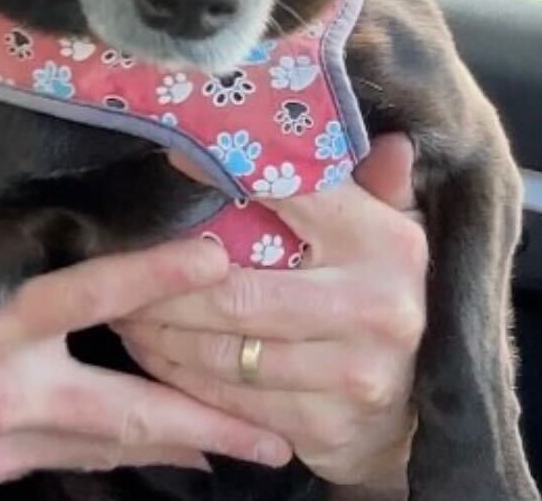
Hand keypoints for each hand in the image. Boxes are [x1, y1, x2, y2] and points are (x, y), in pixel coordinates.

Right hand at [0, 241, 292, 495]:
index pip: (85, 292)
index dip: (152, 277)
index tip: (216, 259)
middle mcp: (8, 386)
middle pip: (122, 408)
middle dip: (202, 418)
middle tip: (276, 430)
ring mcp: (6, 444)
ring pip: (110, 447)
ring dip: (181, 445)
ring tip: (257, 449)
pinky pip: (76, 464)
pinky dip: (126, 457)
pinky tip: (173, 457)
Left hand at [112, 134, 425, 487]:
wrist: (425, 400)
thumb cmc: (383, 288)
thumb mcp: (387, 222)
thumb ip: (362, 173)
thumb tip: (330, 114)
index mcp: (384, 242)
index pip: (290, 195)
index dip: (223, 176)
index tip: (172, 162)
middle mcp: (374, 309)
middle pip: (236, 293)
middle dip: (162, 284)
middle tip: (116, 264)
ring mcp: (352, 376)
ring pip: (224, 353)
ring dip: (160, 331)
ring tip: (122, 307)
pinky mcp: (327, 428)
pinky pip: (231, 402)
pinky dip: (180, 377)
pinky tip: (153, 352)